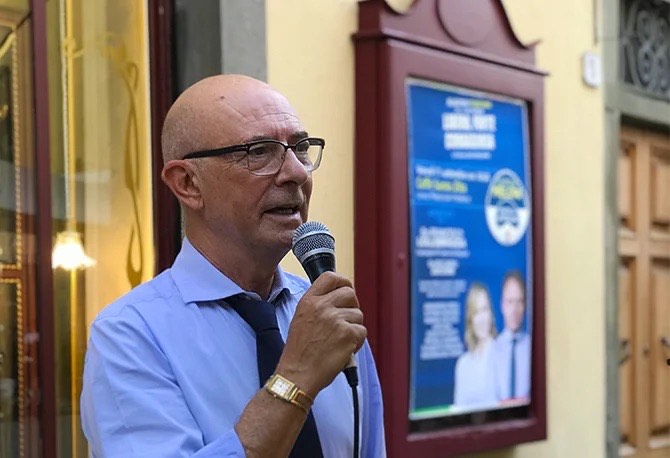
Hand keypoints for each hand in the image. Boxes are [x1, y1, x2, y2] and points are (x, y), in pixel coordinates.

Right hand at [276, 272, 365, 397]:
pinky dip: (356, 342)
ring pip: (358, 315)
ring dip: (353, 328)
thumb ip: (318, 305)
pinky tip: (344, 349)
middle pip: (350, 293)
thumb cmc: (299, 351)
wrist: (298, 374)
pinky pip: (362, 331)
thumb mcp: (300, 318)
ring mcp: (336, 319)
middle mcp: (322, 306)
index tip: (345, 289)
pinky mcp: (348, 334)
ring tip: (339, 341)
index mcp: (309, 301)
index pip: (330, 277)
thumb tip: (338, 298)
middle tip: (346, 321)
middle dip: (352, 306)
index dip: (342, 282)